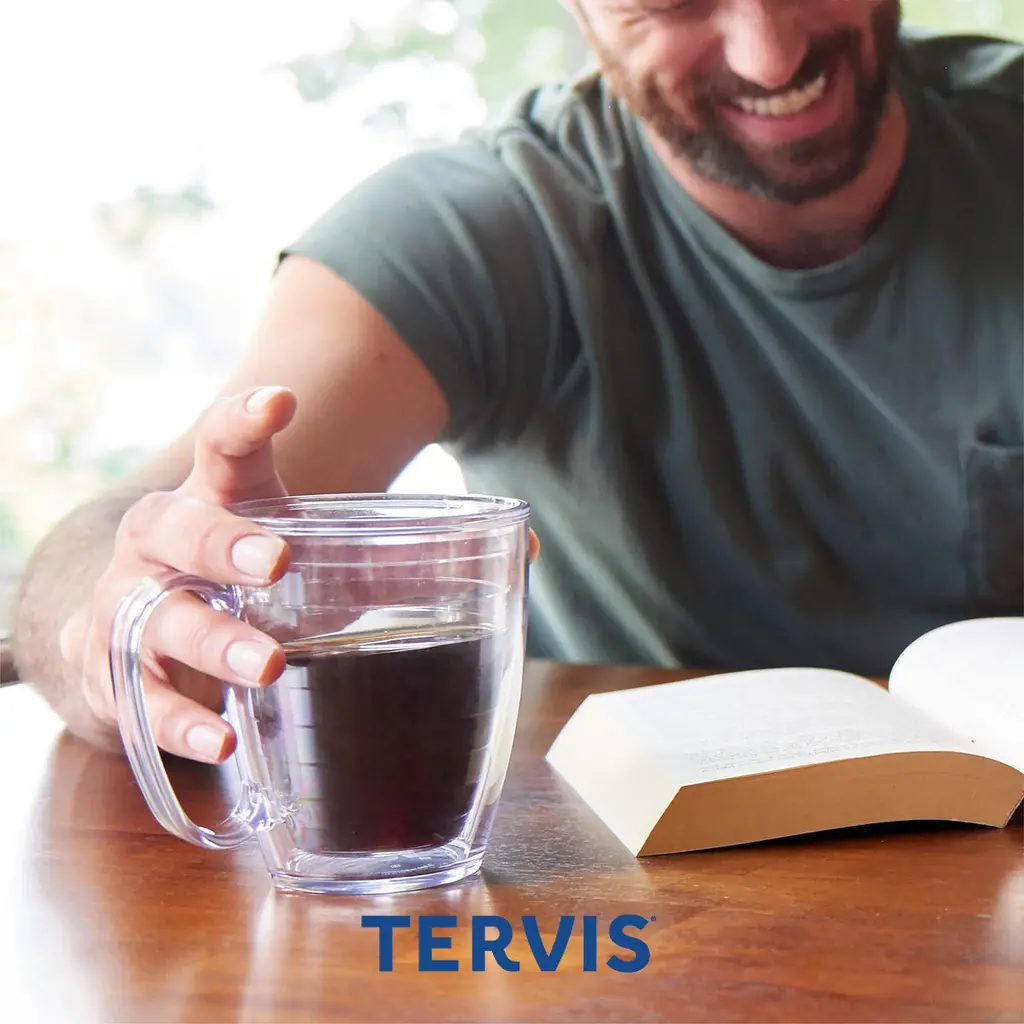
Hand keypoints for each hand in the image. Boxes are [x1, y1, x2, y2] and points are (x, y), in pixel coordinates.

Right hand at [58, 385, 541, 764]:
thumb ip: (400, 555)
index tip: (282, 399)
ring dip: (212, 642)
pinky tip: (222, 742)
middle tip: (277, 560)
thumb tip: (523, 549)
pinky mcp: (115, 678)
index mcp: (216, 500)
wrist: (140, 630)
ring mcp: (129, 610)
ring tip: (267, 664)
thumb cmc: (244, 583)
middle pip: (177, 528)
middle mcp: (161, 545)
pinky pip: (139, 703)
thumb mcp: (313, 555)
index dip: (244, 418)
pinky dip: (178, 725)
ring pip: (157, 618)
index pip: (220, 444)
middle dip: (223, 543)